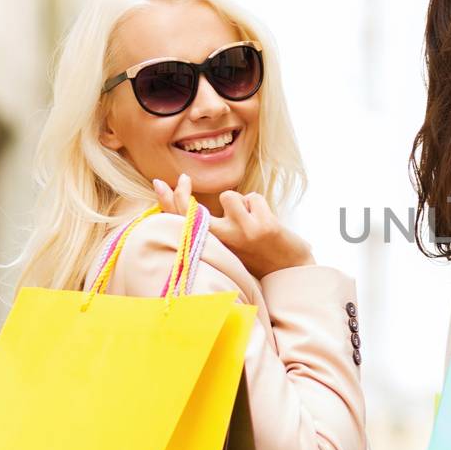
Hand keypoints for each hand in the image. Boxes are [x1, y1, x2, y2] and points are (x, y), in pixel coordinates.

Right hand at [152, 174, 315, 277]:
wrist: (291, 271)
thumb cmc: (256, 254)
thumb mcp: (228, 245)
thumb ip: (210, 227)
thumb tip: (189, 199)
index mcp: (214, 249)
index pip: (182, 225)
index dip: (166, 203)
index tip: (159, 183)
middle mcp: (224, 243)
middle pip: (192, 212)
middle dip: (182, 192)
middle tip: (183, 178)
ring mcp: (242, 234)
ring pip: (229, 196)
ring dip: (240, 202)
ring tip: (250, 219)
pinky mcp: (262, 227)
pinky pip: (252, 198)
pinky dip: (259, 204)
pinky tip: (266, 222)